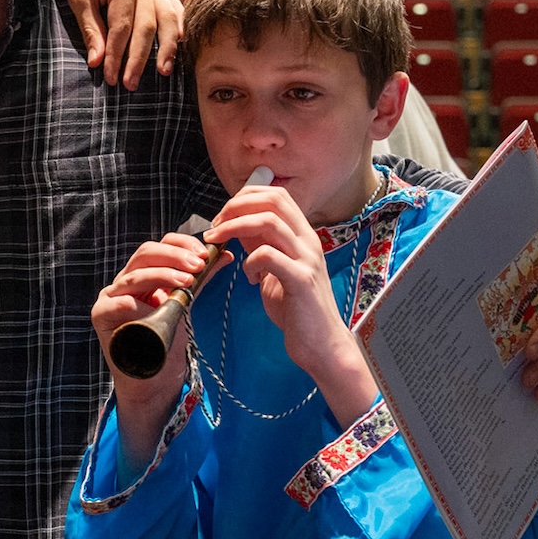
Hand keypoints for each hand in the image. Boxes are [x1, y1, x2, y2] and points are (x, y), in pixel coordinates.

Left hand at [19, 0, 183, 87]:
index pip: (122, 28)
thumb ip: (90, 29)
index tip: (110, 78)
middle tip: (130, 85)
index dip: (117, 56)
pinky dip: (177, 25)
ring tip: (165, 72)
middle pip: (147, 27)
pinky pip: (172, 7)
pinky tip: (181, 44)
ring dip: (168, 47)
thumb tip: (97, 63)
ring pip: (167, 18)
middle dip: (139, 59)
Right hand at [94, 232, 220, 404]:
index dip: (181, 245)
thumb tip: (225, 255)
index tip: (205, 253)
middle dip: (174, 257)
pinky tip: (155, 306)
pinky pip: (118, 303)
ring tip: (186, 281)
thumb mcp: (184, 304)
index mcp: (142, 275)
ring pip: (134, 276)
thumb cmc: (165, 343)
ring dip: (162, 275)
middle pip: (145, 254)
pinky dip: (137, 303)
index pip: (158, 246)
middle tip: (198, 265)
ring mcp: (110, 297)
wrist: (154, 381)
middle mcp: (124, 282)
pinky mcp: (101, 316)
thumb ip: (199, 280)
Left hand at [204, 186, 375, 424]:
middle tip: (215, 225)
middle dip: (236, 206)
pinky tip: (249, 278)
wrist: (322, 344)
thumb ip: (261, 246)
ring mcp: (307, 259)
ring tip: (217, 242)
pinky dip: (249, 261)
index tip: (223, 215)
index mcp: (302, 236)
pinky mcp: (301, 280)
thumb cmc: (297, 309)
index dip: (245, 197)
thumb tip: (237, 227)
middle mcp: (308, 241)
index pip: (276, 194)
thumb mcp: (275, 270)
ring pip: (269, 222)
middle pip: (273, 200)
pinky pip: (268, 255)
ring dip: (234, 227)